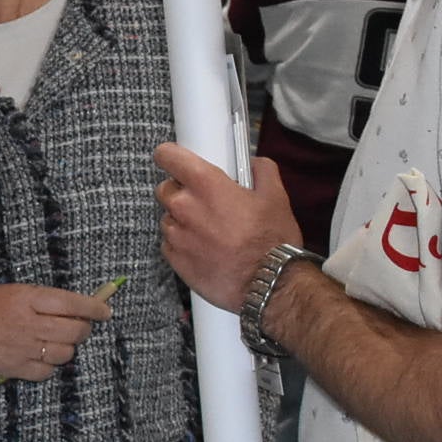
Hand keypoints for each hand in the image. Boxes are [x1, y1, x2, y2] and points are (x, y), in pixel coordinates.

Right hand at [0, 283, 113, 380]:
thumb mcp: (10, 290)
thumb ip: (39, 298)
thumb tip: (71, 306)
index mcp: (28, 298)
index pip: (73, 303)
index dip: (94, 308)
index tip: (105, 311)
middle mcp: (30, 323)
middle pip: (75, 330)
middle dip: (84, 329)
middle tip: (81, 327)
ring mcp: (24, 348)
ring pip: (65, 353)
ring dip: (67, 348)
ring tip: (58, 342)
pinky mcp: (16, 368)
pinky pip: (47, 373)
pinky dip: (50, 367)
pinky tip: (42, 358)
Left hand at [153, 144, 298, 311]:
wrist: (269, 285)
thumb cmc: (272, 239)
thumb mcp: (276, 196)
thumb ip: (262, 170)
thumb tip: (253, 163)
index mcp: (205, 184)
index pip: (168, 156)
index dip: (170, 156)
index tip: (176, 161)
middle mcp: (184, 207)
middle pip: (165, 189)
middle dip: (181, 192)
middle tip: (205, 202)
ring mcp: (177, 235)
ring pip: (168, 217)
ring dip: (182, 220)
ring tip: (209, 231)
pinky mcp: (175, 260)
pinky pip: (170, 243)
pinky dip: (183, 243)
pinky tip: (205, 249)